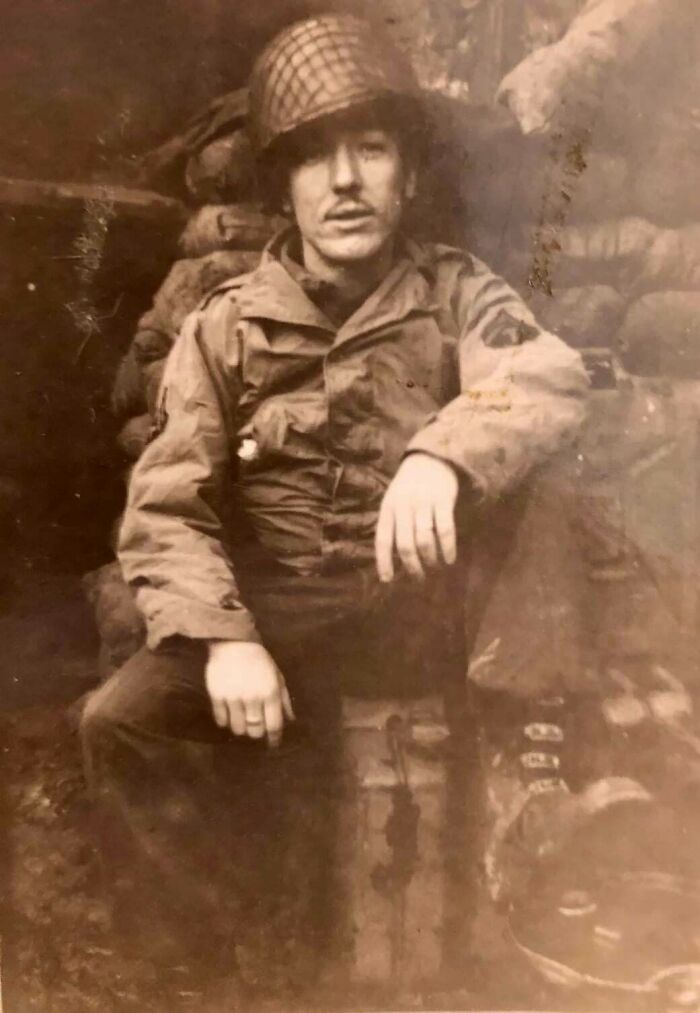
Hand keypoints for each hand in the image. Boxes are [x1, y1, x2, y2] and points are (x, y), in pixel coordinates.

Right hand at [205, 641, 294, 747]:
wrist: (233, 643)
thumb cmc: (259, 659)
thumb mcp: (277, 676)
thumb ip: (284, 699)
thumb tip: (290, 720)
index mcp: (270, 693)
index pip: (274, 725)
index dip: (274, 738)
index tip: (273, 744)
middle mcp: (253, 698)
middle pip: (255, 730)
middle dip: (257, 733)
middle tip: (256, 728)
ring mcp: (233, 698)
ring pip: (237, 728)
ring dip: (241, 728)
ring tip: (241, 720)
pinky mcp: (216, 696)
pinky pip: (221, 720)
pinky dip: (225, 721)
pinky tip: (228, 714)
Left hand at [375, 453, 458, 581]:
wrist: (431, 457)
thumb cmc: (409, 486)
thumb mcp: (394, 501)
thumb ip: (393, 524)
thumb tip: (393, 559)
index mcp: (388, 508)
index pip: (383, 539)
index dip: (384, 561)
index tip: (388, 580)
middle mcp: (403, 506)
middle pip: (405, 545)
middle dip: (412, 566)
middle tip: (418, 578)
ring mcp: (423, 503)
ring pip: (424, 540)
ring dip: (430, 559)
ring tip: (434, 566)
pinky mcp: (443, 501)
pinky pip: (445, 530)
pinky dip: (447, 548)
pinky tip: (449, 558)